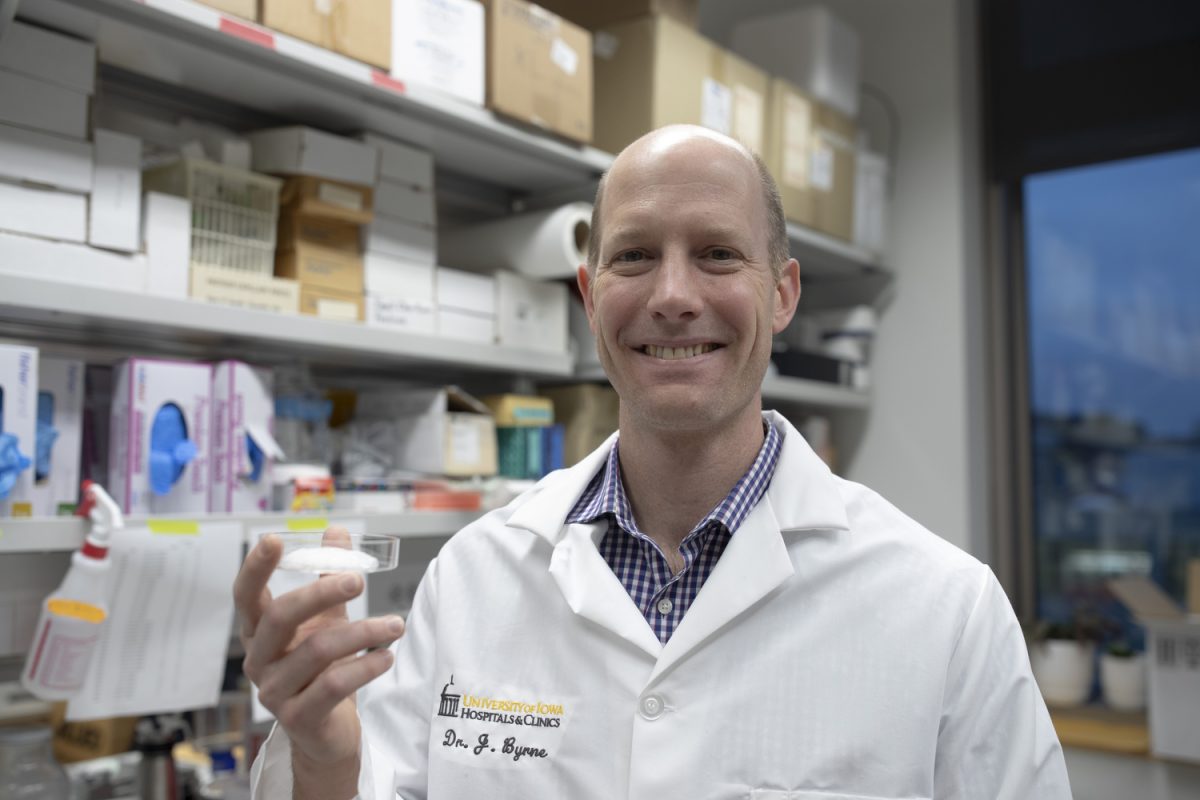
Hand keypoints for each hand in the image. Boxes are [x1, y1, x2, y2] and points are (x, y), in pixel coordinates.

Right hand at [234, 528, 404, 768]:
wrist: (327, 732)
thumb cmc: (322, 669)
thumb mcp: (326, 618)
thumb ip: (328, 576)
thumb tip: (335, 530)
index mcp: (259, 632)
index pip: (246, 596)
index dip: (255, 567)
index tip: (274, 539)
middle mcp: (259, 660)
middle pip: (281, 616)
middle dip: (321, 592)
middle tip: (359, 580)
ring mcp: (274, 691)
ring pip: (317, 650)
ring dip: (363, 632)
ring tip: (396, 624)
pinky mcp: (298, 717)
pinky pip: (334, 684)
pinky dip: (365, 667)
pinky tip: (387, 656)